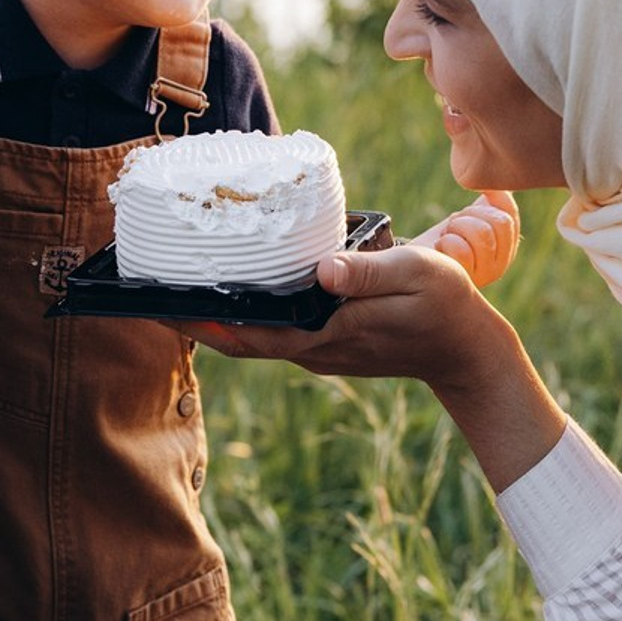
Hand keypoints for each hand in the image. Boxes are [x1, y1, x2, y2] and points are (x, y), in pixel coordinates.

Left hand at [177, 238, 567, 492]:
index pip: (250, 336)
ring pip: (256, 336)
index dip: (204, 323)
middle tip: (153, 292)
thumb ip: (366, 273)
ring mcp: (319, 349)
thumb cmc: (444, 307)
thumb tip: (323, 269)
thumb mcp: (413, 275)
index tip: (164, 305)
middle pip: (240, 339)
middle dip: (195, 320)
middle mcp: (313, 349)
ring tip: (185, 282)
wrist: (468, 351)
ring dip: (219, 316)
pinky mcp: (328, 341)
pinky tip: (240, 285)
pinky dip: (249, 312)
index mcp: (324, 337)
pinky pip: (276, 329)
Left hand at [408, 190, 519, 287]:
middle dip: (470, 214)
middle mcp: (501, 264)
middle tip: (454, 223)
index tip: (468, 205)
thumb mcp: (466, 217)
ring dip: (458, 226)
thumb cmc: (442, 238)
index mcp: (505, 246)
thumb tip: (499, 185)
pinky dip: (447, 242)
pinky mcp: (464, 281)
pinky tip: (440, 248)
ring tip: (447, 235)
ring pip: (483, 232)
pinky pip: (462, 249)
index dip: (490, 199)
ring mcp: (485, 275)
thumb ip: (486, 204)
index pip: (510, 215)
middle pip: (501, 222)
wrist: (415, 262)